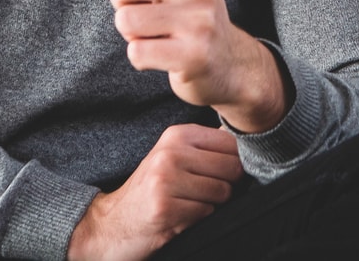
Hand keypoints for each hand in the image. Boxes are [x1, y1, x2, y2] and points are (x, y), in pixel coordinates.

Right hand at [66, 124, 242, 260]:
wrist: (112, 223)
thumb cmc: (150, 190)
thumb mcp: (174, 157)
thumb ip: (206, 148)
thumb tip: (246, 142)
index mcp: (177, 134)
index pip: (231, 143)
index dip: (236, 162)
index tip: (223, 173)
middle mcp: (171, 152)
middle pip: (232, 167)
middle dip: (226, 185)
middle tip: (203, 192)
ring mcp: (166, 179)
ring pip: (222, 191)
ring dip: (211, 204)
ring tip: (188, 203)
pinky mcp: (165, 207)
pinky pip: (206, 212)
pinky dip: (197, 218)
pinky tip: (179, 216)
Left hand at [94, 0, 289, 131]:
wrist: (228, 59)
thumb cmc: (191, 12)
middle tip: (141, 6)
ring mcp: (198, 20)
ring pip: (125, 19)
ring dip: (130, 30)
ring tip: (154, 30)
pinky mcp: (193, 55)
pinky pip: (136, 52)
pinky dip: (140, 55)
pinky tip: (161, 50)